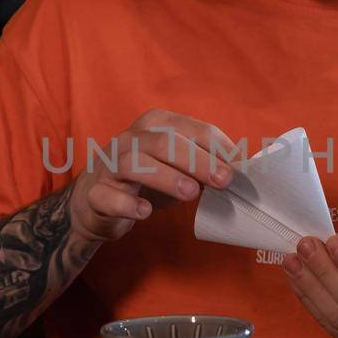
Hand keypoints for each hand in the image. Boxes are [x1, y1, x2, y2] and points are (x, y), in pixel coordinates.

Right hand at [70, 110, 235, 244]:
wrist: (95, 201)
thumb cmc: (145, 180)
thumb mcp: (177, 166)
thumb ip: (204, 164)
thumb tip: (241, 171)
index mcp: (155, 125)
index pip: (191, 129)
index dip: (218, 147)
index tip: (242, 167)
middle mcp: (130, 139)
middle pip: (164, 142)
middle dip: (197, 160)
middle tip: (223, 180)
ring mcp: (109, 165)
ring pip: (134, 163)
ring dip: (165, 177)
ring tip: (190, 194)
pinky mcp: (95, 194)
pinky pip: (108, 196)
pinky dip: (127, 203)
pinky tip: (145, 212)